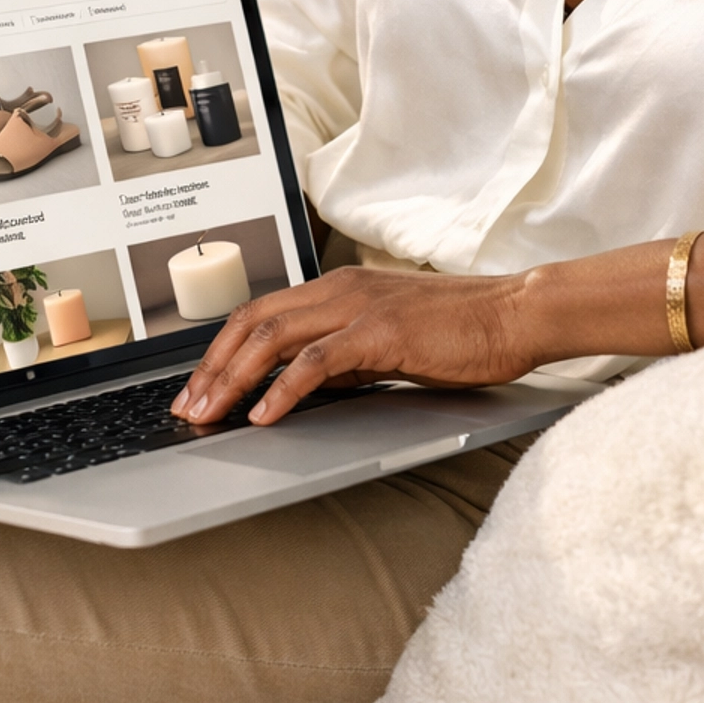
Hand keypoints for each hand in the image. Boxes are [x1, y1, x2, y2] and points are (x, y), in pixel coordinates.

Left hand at [169, 266, 540, 426]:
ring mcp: (359, 307)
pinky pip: (318, 363)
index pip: (261, 313)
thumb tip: (300, 387)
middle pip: (253, 322)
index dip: (222, 351)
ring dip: (233, 379)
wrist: (514, 314)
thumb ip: (344, 356)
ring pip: (273, 337)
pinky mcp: (381, 332)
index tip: (200, 388)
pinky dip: (283, 389)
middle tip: (188, 407)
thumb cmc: (461, 331)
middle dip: (212, 367)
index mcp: (340, 287)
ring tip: (211, 414)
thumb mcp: (388, 341)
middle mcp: (341, 288)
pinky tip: (265, 415)